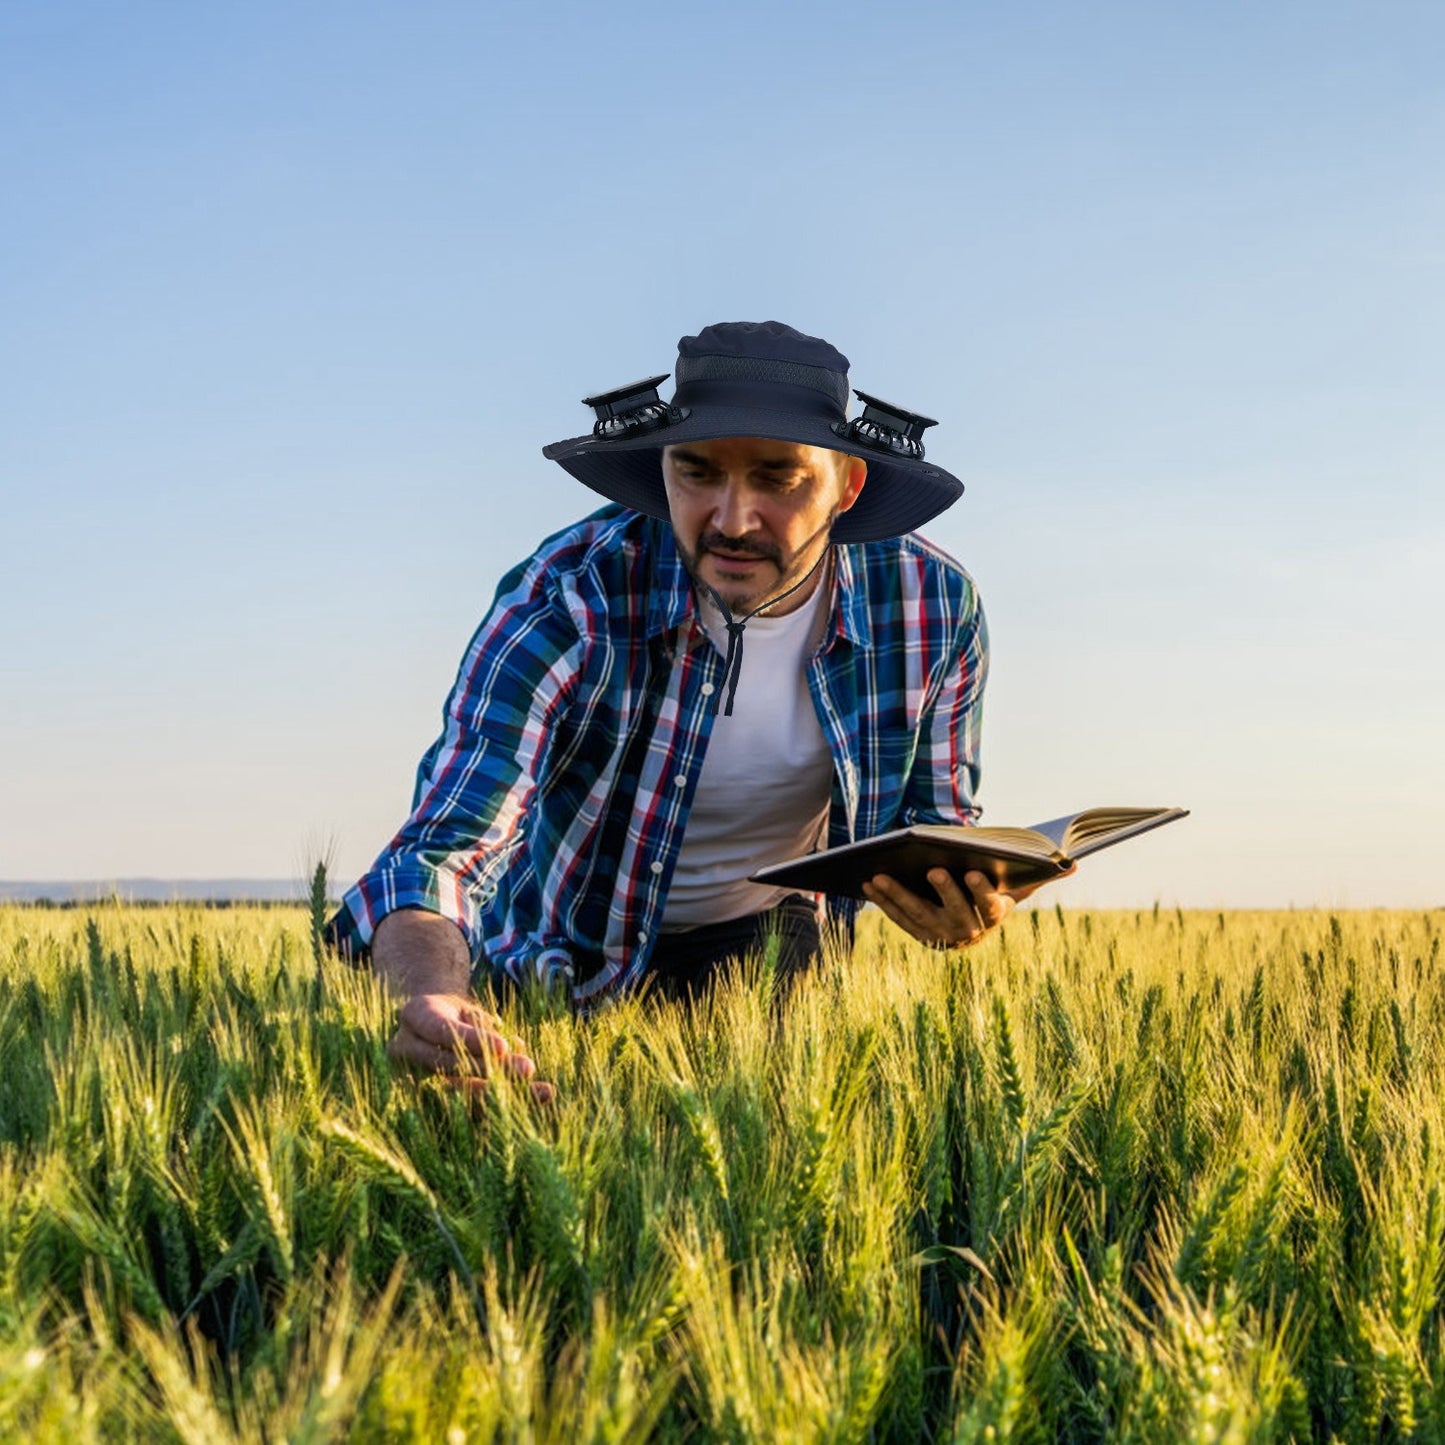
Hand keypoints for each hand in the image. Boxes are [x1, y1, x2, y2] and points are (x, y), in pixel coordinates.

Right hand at [388, 992, 553, 1102]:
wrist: (428, 1028)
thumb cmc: (455, 1014)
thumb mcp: (467, 1009)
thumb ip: (485, 1027)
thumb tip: (513, 1049)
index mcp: (415, 1015)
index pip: (440, 1031)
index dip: (471, 1041)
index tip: (503, 1047)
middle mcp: (405, 1049)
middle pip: (449, 1066)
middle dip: (491, 1070)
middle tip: (528, 1068)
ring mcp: (411, 1078)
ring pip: (459, 1093)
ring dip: (502, 1094)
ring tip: (542, 1092)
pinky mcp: (427, 1100)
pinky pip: (466, 1107)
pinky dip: (501, 1105)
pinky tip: (534, 1100)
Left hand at [862, 867, 1066, 949]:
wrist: (975, 916)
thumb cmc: (998, 889)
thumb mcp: (1020, 883)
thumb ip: (1041, 875)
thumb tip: (1073, 864)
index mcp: (993, 917)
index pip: (990, 906)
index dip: (982, 890)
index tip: (974, 871)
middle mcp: (968, 931)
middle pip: (954, 912)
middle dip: (943, 891)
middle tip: (932, 868)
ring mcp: (941, 935)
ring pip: (918, 916)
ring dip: (898, 896)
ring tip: (878, 875)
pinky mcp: (919, 933)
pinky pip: (899, 918)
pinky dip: (883, 903)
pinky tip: (867, 884)